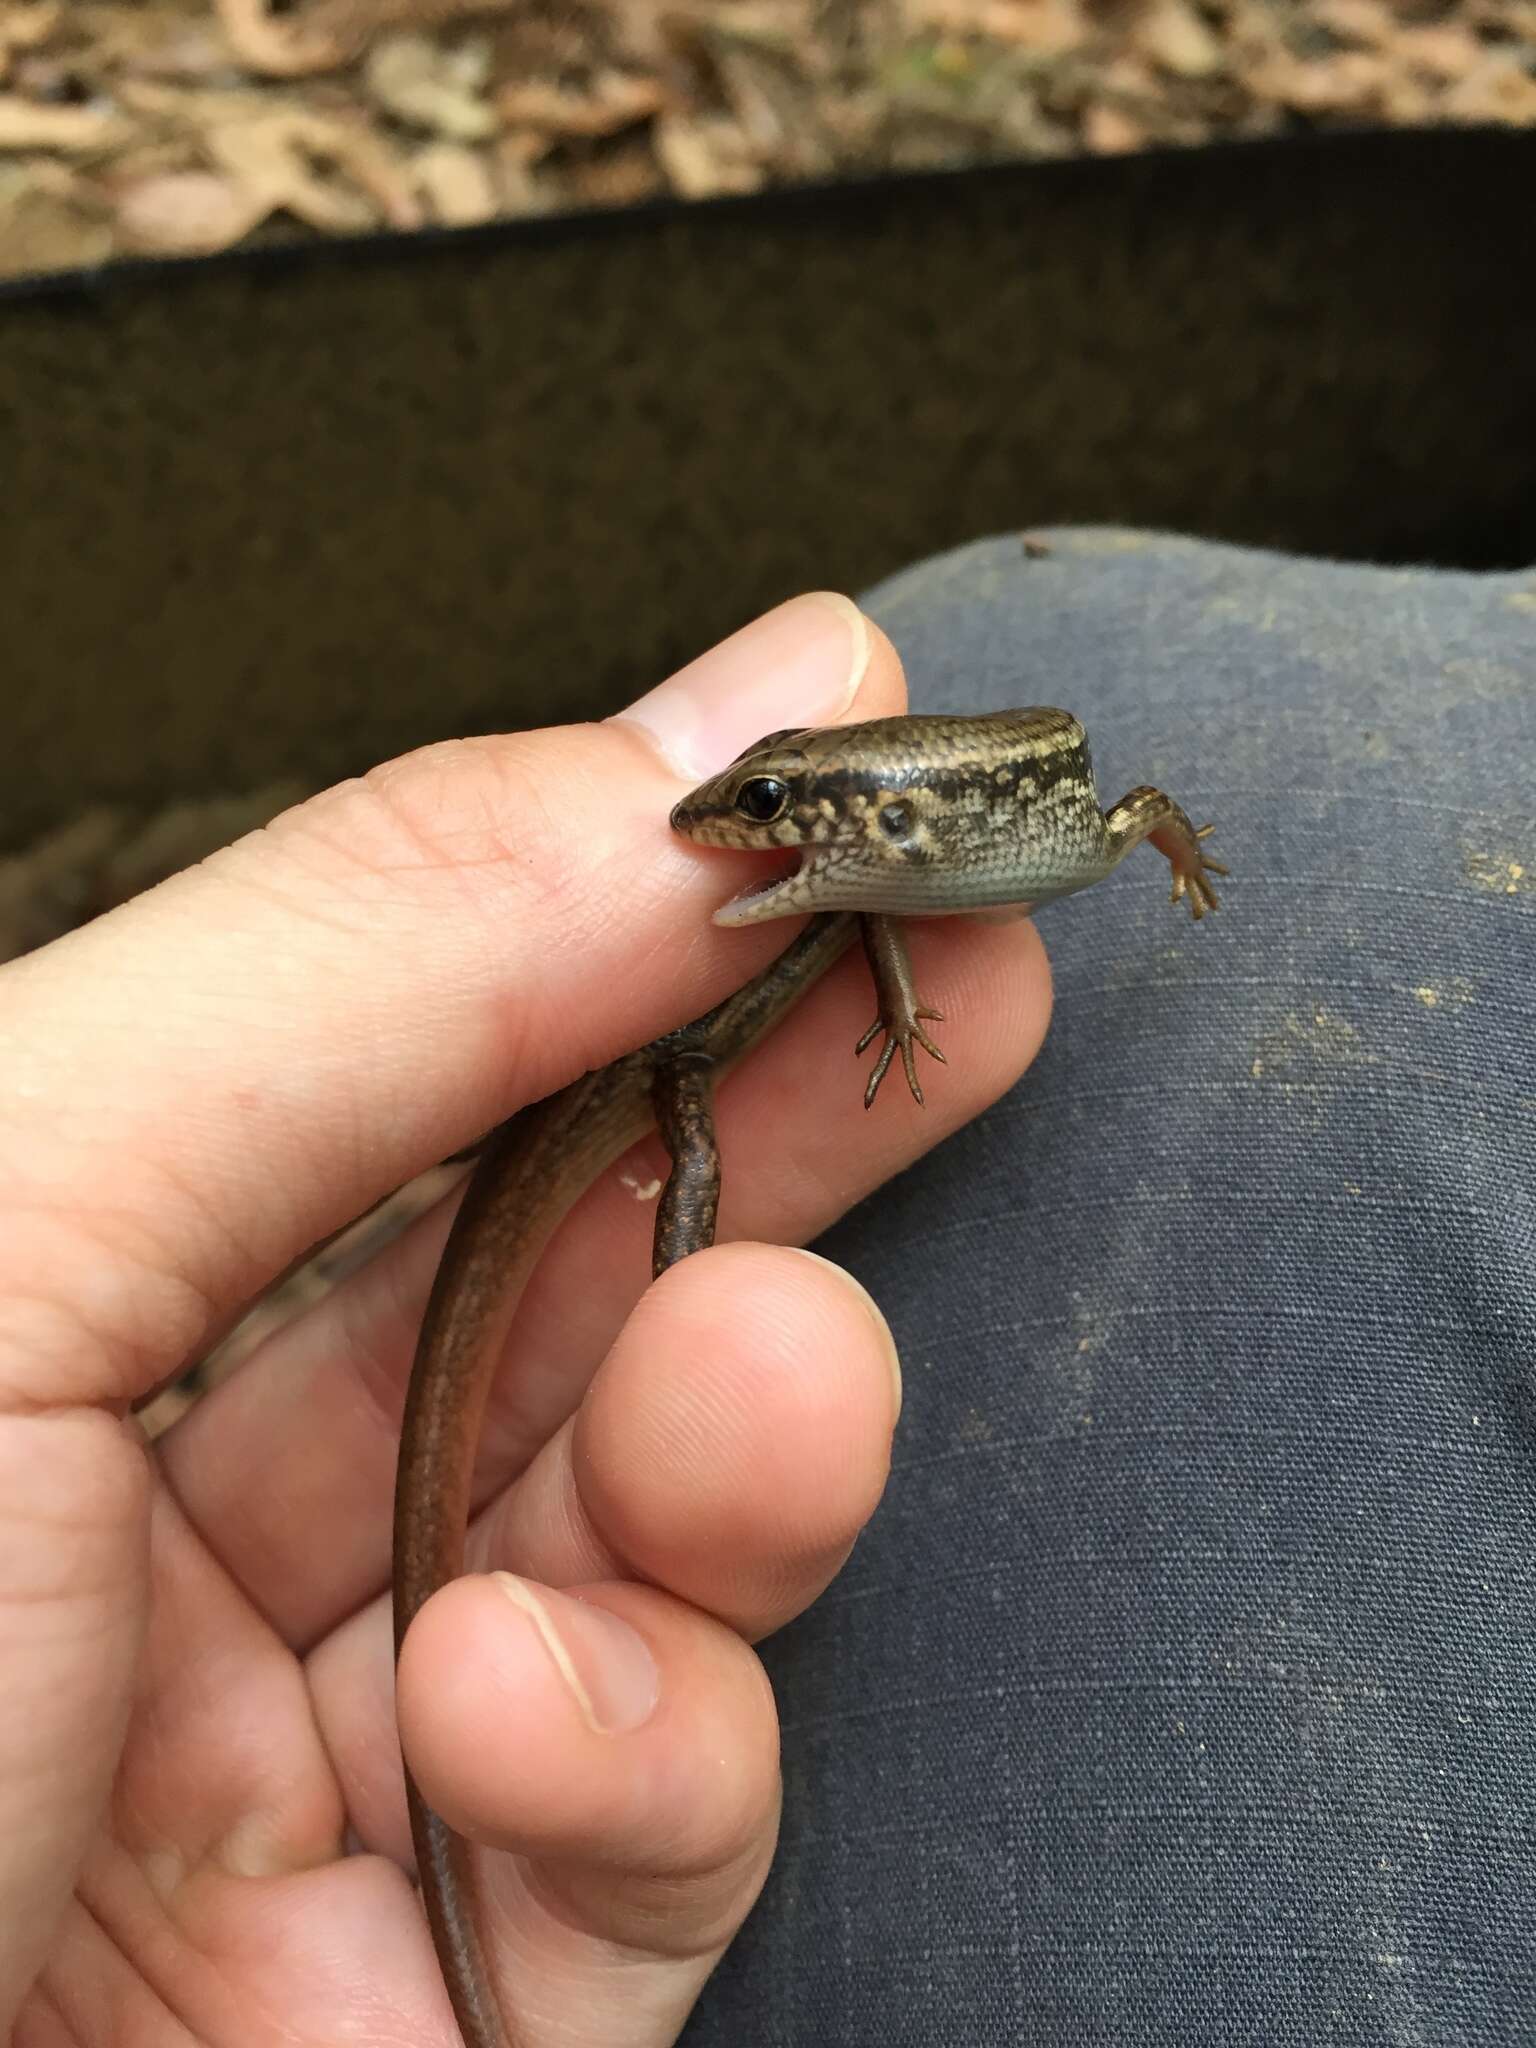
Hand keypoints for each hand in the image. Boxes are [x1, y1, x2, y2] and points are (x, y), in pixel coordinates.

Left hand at [0, 594, 1050, 2045]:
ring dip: (757, 1420)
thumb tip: (706, 745)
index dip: (624, 896)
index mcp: (28, 1294)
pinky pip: (645, 1821)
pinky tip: (517, 1709)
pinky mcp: (450, 1998)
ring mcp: (314, 1767)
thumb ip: (360, 966)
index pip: (387, 1042)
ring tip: (765, 1365)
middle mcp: (158, 1521)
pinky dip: (643, 1742)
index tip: (839, 779)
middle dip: (782, 1102)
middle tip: (964, 965)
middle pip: (561, 1258)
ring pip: (652, 1529)